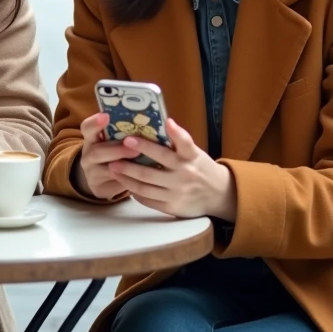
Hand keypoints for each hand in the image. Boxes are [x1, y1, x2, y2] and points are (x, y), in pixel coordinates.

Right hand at [74, 112, 140, 199]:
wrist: (101, 178)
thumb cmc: (114, 153)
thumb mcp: (114, 140)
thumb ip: (125, 132)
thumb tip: (156, 122)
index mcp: (91, 138)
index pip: (87, 127)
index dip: (95, 122)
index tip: (106, 116)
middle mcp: (88, 154)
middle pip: (97, 151)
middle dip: (117, 149)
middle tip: (134, 148)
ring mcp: (91, 172)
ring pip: (106, 169)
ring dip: (124, 165)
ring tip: (139, 161)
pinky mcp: (98, 187)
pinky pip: (114, 183)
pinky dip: (128, 179)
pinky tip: (140, 177)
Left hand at [108, 118, 236, 219]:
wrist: (219, 195)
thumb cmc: (201, 168)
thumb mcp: (195, 152)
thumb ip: (178, 142)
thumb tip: (161, 123)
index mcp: (190, 157)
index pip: (181, 142)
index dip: (171, 133)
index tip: (155, 127)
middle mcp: (183, 175)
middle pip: (151, 169)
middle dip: (130, 160)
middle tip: (116, 151)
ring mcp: (176, 193)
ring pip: (145, 186)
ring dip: (126, 177)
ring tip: (113, 168)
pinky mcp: (172, 207)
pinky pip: (149, 200)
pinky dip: (135, 192)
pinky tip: (125, 184)